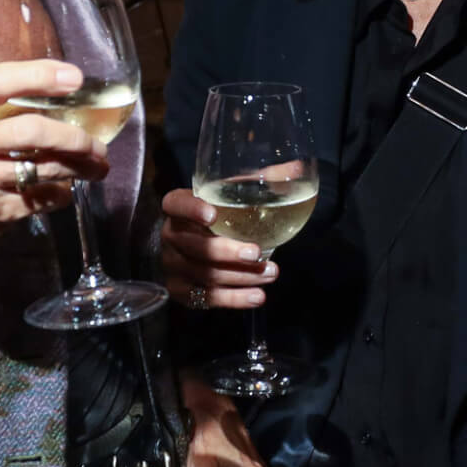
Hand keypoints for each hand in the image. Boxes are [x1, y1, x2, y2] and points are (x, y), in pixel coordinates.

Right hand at [0, 60, 106, 329]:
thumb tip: (60, 93)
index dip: (40, 75)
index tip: (75, 78)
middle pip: (32, 131)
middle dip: (75, 138)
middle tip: (96, 145)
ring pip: (45, 167)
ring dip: (80, 167)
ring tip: (96, 165)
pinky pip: (44, 198)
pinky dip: (62, 193)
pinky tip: (65, 189)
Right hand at [160, 188, 274, 309]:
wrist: (191, 245)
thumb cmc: (218, 213)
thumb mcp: (230, 194)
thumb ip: (260, 180)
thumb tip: (295, 167)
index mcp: (178, 207)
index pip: (176, 204)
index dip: (191, 209)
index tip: (212, 214)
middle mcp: (171, 236)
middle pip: (196, 247)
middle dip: (228, 252)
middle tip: (257, 252)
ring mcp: (173, 265)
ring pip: (206, 275)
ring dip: (241, 276)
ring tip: (271, 272)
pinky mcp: (182, 290)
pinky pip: (208, 298)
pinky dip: (234, 299)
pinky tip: (258, 296)